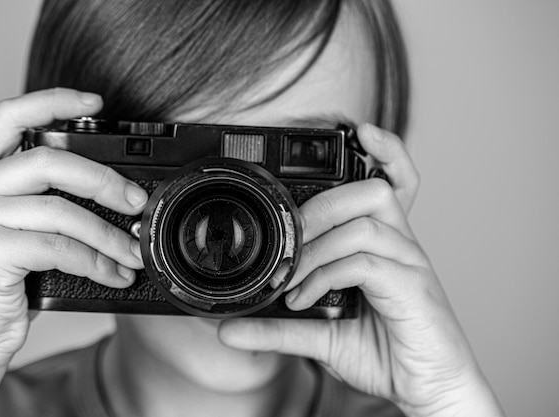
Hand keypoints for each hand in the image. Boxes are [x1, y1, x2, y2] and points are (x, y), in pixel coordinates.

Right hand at [0, 88, 145, 369]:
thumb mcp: (12, 230)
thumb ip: (41, 201)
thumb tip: (109, 193)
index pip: (9, 116)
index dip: (54, 101)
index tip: (95, 102)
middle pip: (48, 160)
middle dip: (103, 180)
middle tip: (136, 202)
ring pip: (60, 209)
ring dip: (108, 234)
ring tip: (132, 252)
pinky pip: (60, 248)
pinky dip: (97, 262)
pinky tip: (114, 274)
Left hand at [219, 125, 503, 416]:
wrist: (427, 389)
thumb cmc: (385, 352)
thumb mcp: (321, 336)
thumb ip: (277, 328)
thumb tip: (229, 329)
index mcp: (386, 246)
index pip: (396, 182)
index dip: (386, 151)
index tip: (359, 130)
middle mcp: (401, 247)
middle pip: (373, 191)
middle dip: (323, 204)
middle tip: (290, 238)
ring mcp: (410, 265)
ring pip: (365, 221)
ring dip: (316, 245)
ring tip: (291, 278)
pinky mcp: (412, 288)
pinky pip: (363, 261)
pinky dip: (324, 274)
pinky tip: (304, 298)